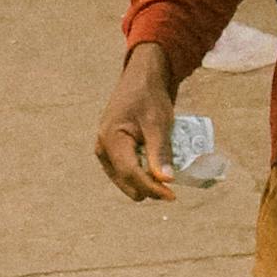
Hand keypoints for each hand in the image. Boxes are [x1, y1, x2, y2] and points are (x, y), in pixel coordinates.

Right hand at [96, 43, 181, 204]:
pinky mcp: (111, 153)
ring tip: (166, 171)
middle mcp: (103, 149)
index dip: (152, 188)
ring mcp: (105, 152)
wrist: (141, 80)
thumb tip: (166, 181)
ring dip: (147, 182)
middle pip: (127, 183)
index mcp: (111, 139)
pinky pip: (127, 174)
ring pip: (126, 182)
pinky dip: (143, 174)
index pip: (131, 173)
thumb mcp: (158, 123)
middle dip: (150, 187)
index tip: (172, 196)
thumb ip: (160, 152)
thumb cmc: (149, 97)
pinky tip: (157, 167)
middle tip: (173, 184)